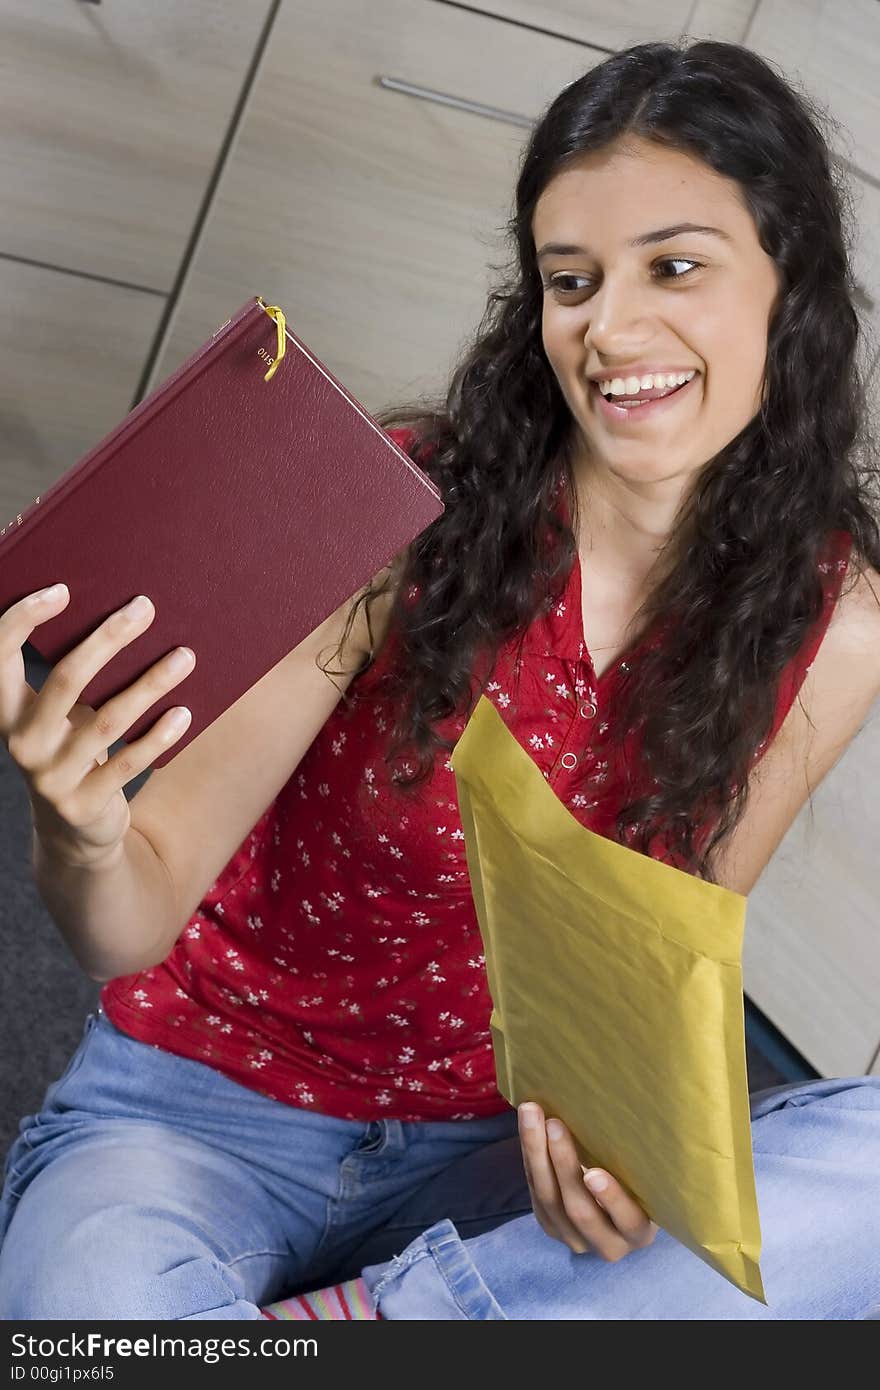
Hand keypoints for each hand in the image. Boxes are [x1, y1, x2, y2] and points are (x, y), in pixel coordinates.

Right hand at [1, 585, 195, 866]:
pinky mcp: (85, 803)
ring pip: (107, 719)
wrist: (74, 833)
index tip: (63, 589)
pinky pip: (129, 763)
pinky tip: (184, 713)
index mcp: (7, 712)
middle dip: (108, 638)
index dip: (23, 619)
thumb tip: (127, 614)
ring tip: (185, 656)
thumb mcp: (60, 716)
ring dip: (150, 683)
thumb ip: (74, 677)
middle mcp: (22, 742)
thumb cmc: (72, 751)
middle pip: (65, 679)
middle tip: (145, 607)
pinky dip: (158, 736)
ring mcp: (52, 777)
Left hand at [518, 1102, 658, 1259]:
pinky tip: (527, 1126)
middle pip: (580, 1210)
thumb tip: (619, 1115)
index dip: (611, 1199)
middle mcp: (608, 1244)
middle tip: (555, 1124)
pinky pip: (535, 1192)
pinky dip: (529, 1156)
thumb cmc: (638, 1183)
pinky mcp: (550, 1227)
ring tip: (532, 1115)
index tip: (594, 1173)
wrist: (615, 1206)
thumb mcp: (644, 1180)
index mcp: (639, 1232)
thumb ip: (633, 1163)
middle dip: (564, 1165)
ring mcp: (575, 1239)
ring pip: (549, 1200)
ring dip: (537, 1154)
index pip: (628, 1220)